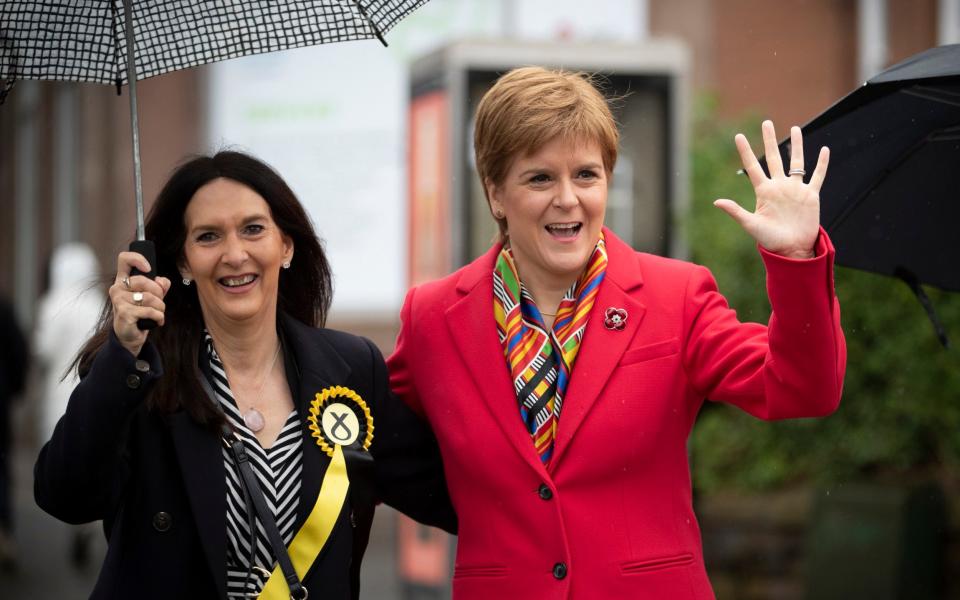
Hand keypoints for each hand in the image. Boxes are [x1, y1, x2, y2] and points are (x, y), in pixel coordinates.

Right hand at [109, 251, 171, 356]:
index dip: (137, 259)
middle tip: (159, 302)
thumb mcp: (153, 297)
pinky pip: (150, 311)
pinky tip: (158, 321)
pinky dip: (159, 317)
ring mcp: (119, 300)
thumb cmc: (140, 313)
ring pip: (149, 297)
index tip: (149, 269)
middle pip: (145, 281)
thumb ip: (160, 286)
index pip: (124, 259)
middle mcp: (117, 288)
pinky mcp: (124, 312)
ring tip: (158, 313)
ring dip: (160, 307)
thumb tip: (162, 281)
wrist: (130, 335)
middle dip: (159, 293)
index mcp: (123, 280)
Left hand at [714, 120, 828, 258]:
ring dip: (796, 146)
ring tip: (795, 128)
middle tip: (766, 122)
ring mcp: (795, 190)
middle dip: (769, 140)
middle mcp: (779, 187)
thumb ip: (736, 211)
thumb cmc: (770, 240)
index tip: (738, 136)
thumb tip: (716, 202)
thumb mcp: (751, 224)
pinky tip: (824, 150)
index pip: (753, 166)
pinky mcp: (810, 196)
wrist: (792, 249)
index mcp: (764, 191)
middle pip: (774, 157)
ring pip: (796, 162)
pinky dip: (821, 164)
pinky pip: (817, 176)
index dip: (746, 151)